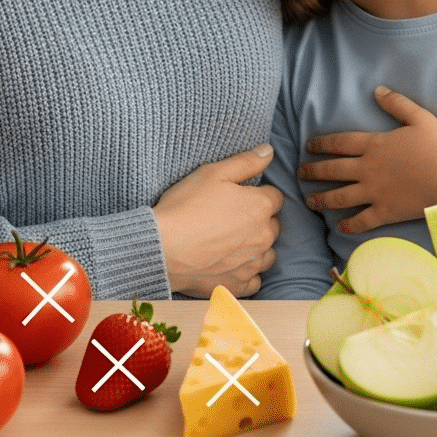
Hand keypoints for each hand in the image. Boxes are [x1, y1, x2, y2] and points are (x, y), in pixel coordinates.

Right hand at [153, 144, 281, 297]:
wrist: (161, 249)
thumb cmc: (185, 207)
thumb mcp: (213, 173)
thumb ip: (246, 162)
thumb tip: (268, 151)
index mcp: (260, 207)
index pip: (274, 197)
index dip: (257, 195)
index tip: (239, 198)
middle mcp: (263, 236)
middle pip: (273, 226)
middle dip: (258, 221)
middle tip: (231, 219)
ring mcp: (252, 263)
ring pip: (267, 254)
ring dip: (256, 248)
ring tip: (231, 243)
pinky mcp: (239, 285)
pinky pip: (255, 280)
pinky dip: (246, 273)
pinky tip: (229, 264)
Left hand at [297, 87, 436, 234]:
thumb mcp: (419, 117)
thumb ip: (396, 103)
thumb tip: (377, 90)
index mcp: (374, 145)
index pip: (340, 143)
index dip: (322, 144)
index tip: (308, 146)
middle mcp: (368, 168)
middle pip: (333, 169)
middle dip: (313, 170)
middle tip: (300, 172)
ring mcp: (374, 192)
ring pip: (340, 196)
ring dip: (322, 198)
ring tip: (309, 200)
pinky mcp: (385, 212)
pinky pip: (361, 220)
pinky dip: (348, 224)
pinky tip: (338, 226)